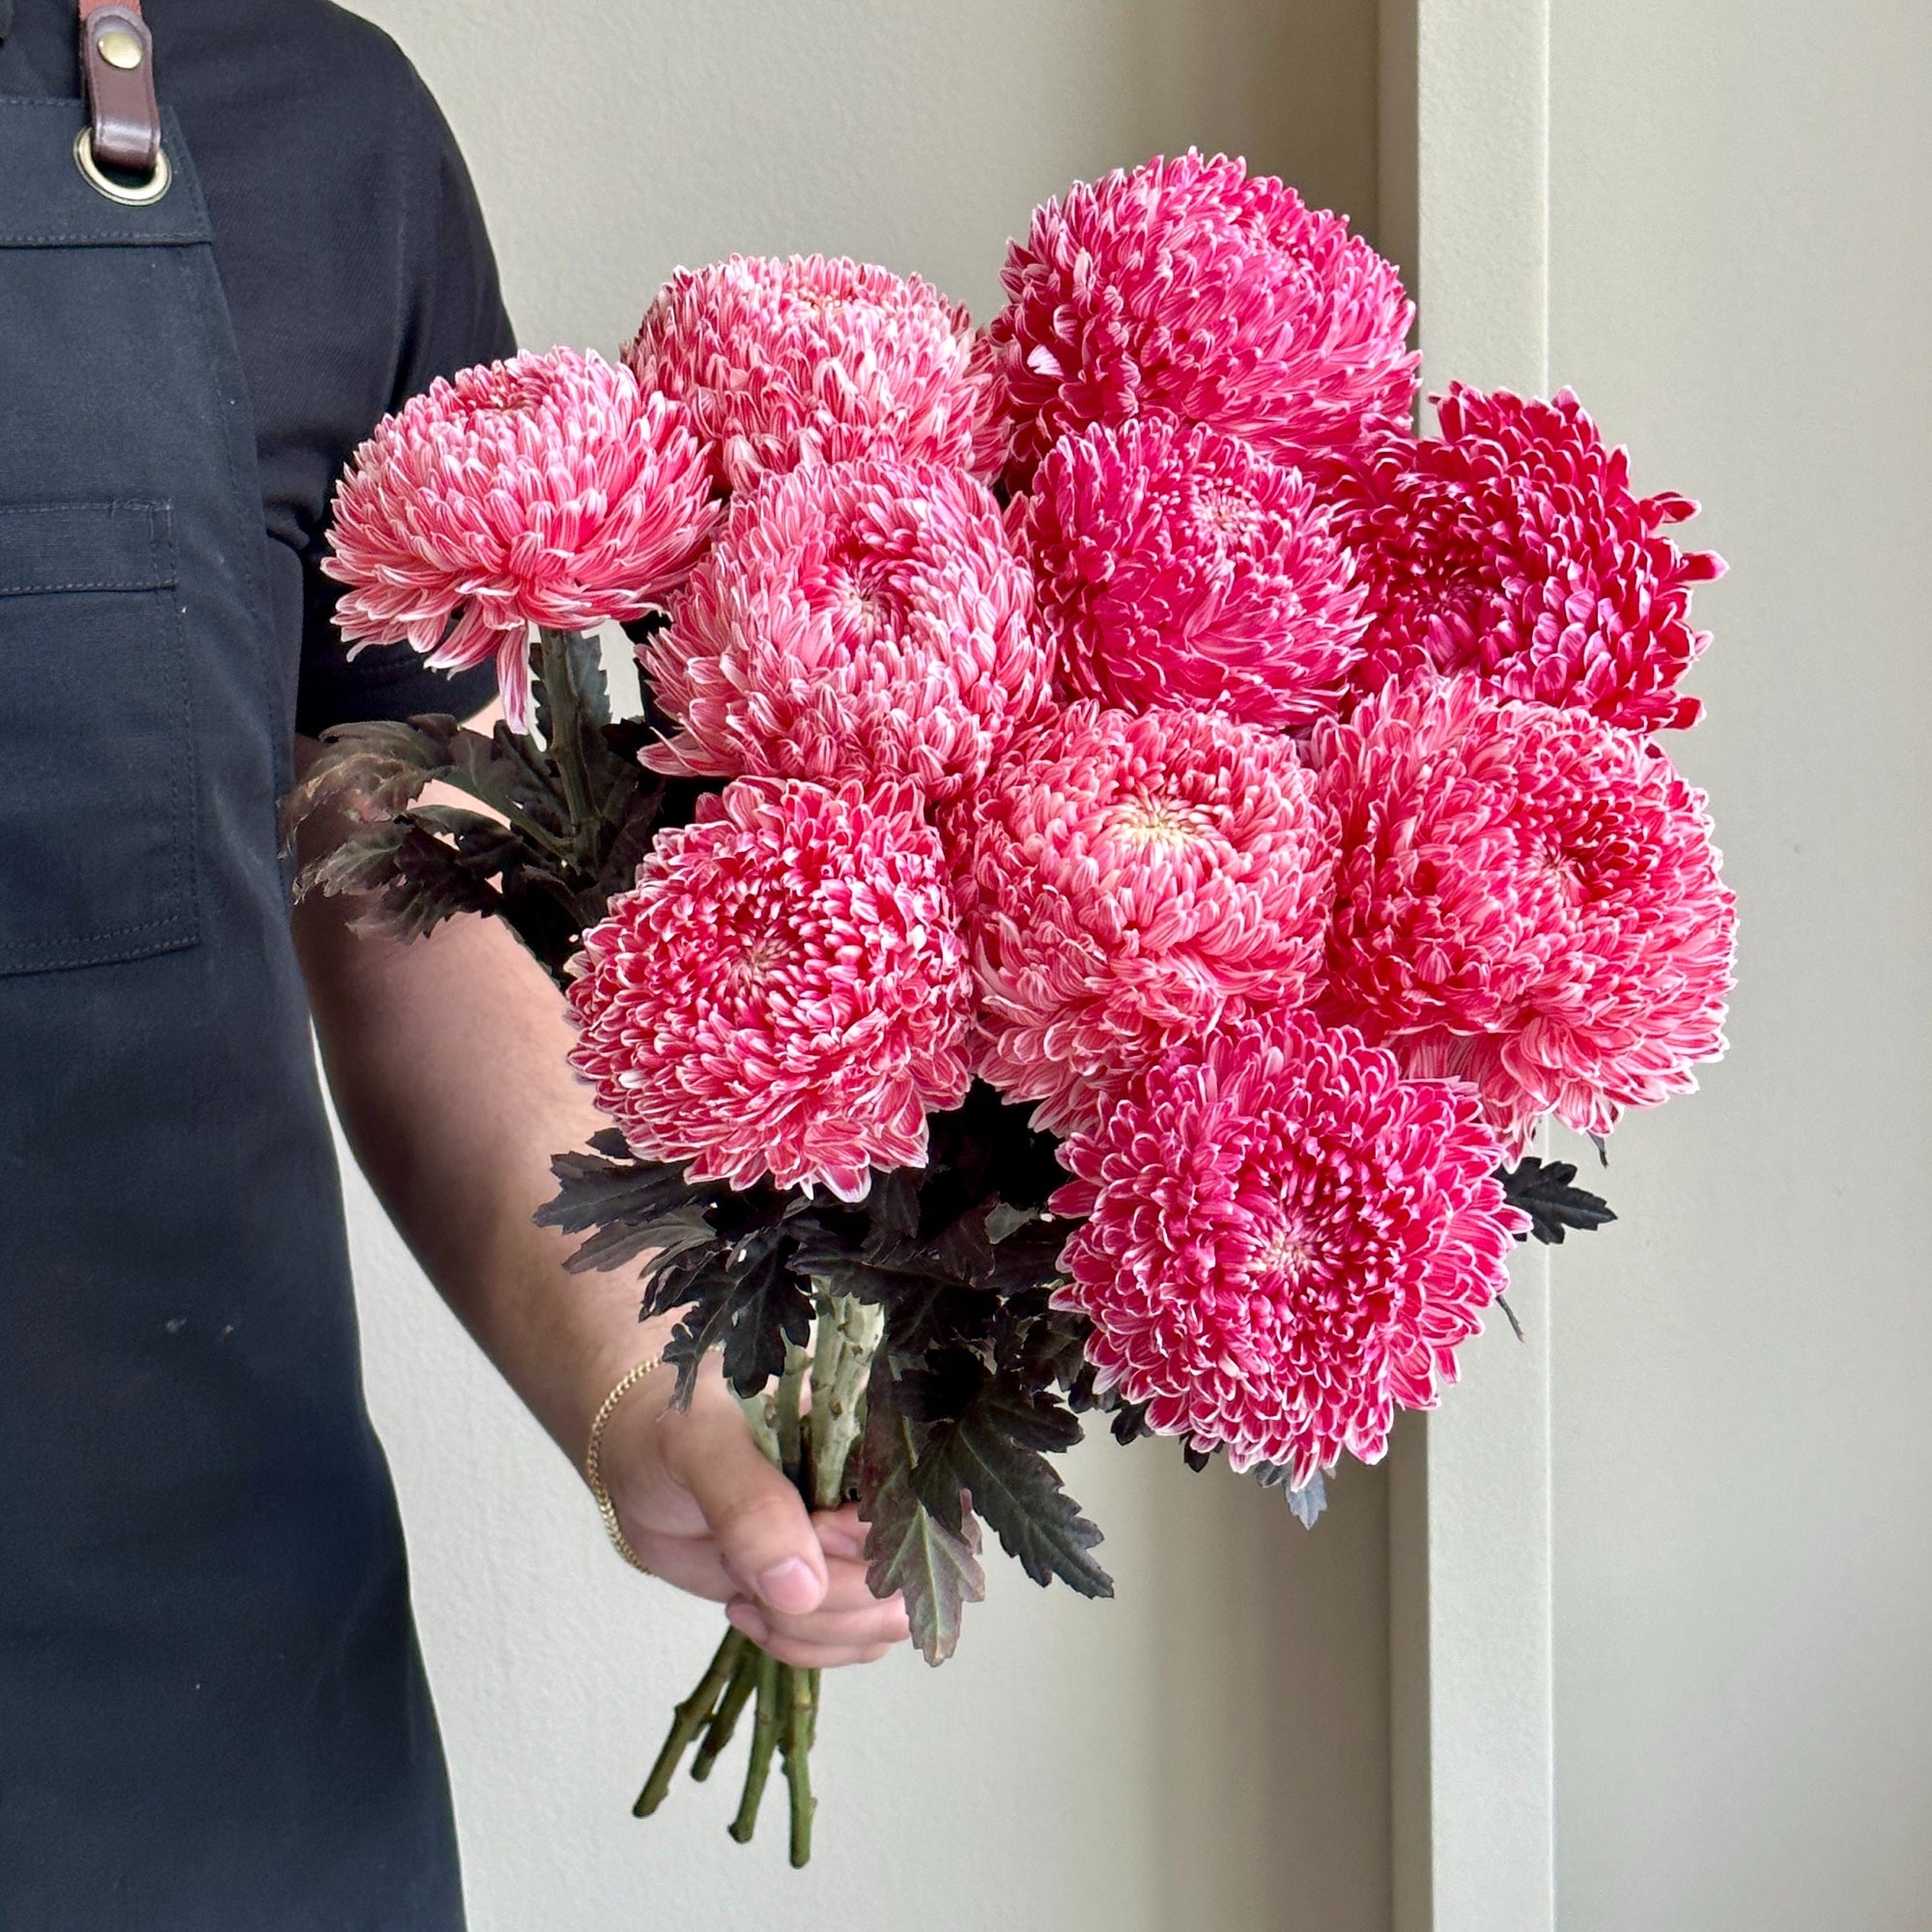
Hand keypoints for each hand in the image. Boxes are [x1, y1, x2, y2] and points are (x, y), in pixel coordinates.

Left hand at [596, 1357, 909, 1668]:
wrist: (635, 1461)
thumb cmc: (670, 1427)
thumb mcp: (702, 1445)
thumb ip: (750, 1505)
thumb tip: (801, 1587)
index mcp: (869, 1437)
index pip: (927, 1503)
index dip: (882, 1539)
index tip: (818, 1531)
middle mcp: (873, 1495)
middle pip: (907, 1581)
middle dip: (833, 1596)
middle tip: (760, 1568)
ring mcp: (851, 1548)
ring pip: (881, 1623)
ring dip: (810, 1628)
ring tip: (745, 1588)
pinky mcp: (822, 1590)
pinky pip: (845, 1644)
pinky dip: (795, 1645)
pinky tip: (741, 1608)